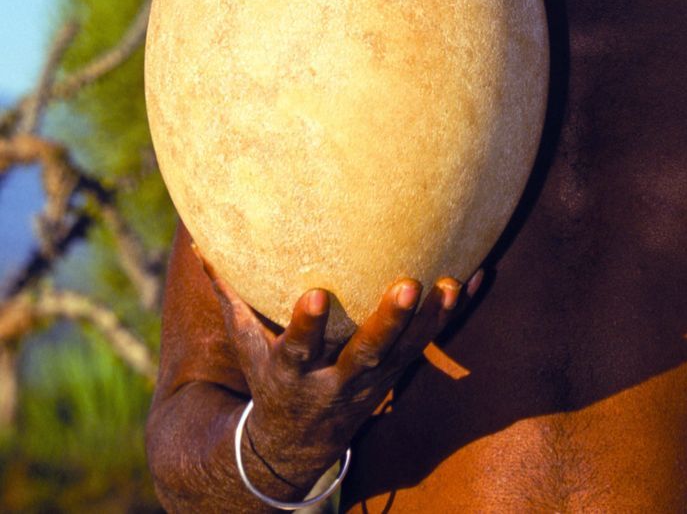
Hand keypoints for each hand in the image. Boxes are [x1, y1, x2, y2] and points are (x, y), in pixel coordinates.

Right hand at [199, 252, 480, 488]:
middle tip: (408, 285)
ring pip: (407, 353)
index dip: (307, 326)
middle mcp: (337, 381)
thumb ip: (230, 297)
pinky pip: (430, 346)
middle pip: (367, 354)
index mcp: (294, 373)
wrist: (294, 450)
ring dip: (431, 320)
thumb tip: (202, 244)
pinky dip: (454, 317)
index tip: (315, 293)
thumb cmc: (269, 380)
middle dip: (388, 323)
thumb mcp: (246, 348)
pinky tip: (476, 279)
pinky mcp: (397, 374)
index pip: (298, 349)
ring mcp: (373, 381)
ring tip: (452, 282)